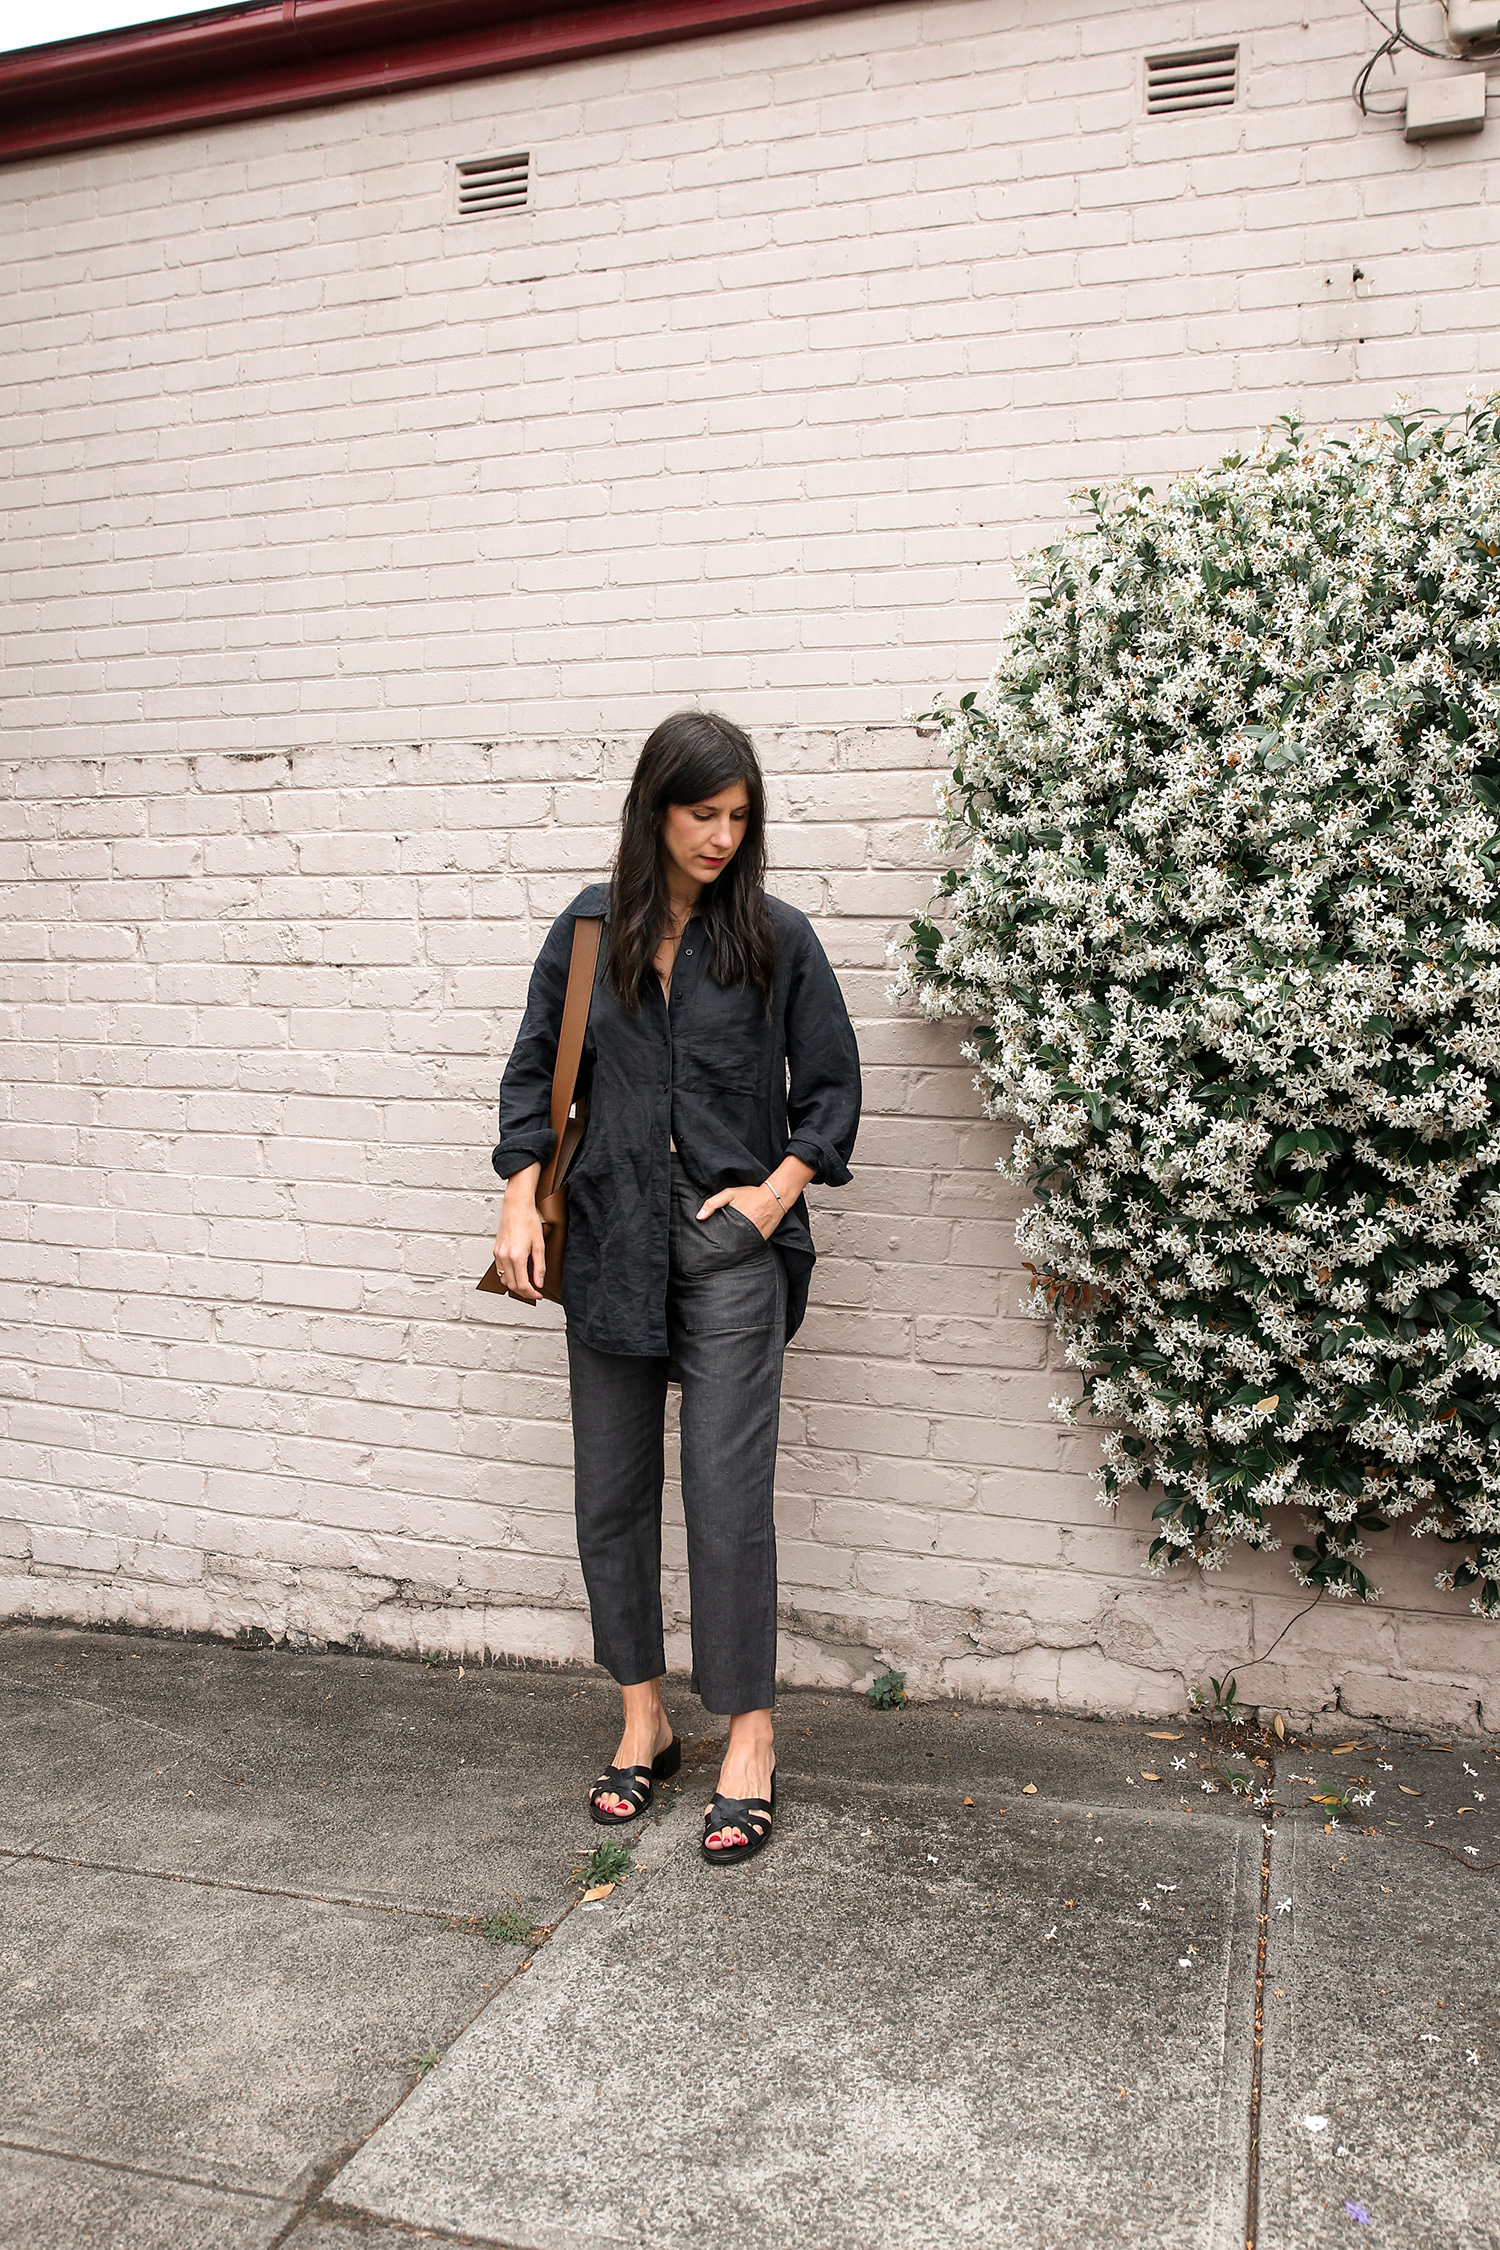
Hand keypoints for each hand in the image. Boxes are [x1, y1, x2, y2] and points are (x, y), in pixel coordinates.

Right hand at [495, 1170, 544, 1299]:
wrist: (516, 1206)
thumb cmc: (528, 1221)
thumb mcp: (539, 1245)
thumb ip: (539, 1267)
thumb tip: (539, 1283)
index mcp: (516, 1257)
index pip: (522, 1285)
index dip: (531, 1293)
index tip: (538, 1295)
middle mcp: (504, 1257)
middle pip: (512, 1285)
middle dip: (524, 1292)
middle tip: (535, 1292)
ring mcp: (498, 1254)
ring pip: (504, 1279)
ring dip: (515, 1285)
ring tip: (527, 1283)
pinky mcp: (495, 1251)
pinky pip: (500, 1270)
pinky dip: (509, 1275)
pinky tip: (518, 1272)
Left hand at [696, 1184, 779, 1240]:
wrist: (774, 1197)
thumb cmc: (751, 1195)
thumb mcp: (729, 1194)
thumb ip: (712, 1204)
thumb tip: (699, 1217)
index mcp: (734, 1222)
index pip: (719, 1238)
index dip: (713, 1242)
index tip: (707, 1245)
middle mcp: (744, 1232)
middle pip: (728, 1245)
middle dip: (722, 1247)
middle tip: (715, 1249)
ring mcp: (753, 1237)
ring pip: (739, 1248)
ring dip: (733, 1247)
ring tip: (727, 1247)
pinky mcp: (761, 1240)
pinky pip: (750, 1245)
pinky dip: (744, 1245)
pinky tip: (741, 1242)